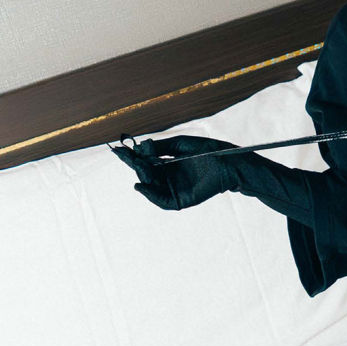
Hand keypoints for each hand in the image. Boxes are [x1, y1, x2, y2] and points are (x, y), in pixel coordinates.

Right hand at [109, 135, 241, 210]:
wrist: (228, 163)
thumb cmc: (207, 151)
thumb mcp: (180, 145)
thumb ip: (160, 148)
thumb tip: (139, 147)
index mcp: (167, 163)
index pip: (145, 161)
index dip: (131, 157)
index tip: (118, 150)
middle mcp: (168, 177)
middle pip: (145, 174)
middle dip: (135, 166)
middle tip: (128, 157)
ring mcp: (173, 189)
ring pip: (151, 187)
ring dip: (143, 177)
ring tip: (139, 166)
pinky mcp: (180, 200)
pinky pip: (161, 200)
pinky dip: (150, 195)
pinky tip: (142, 185)